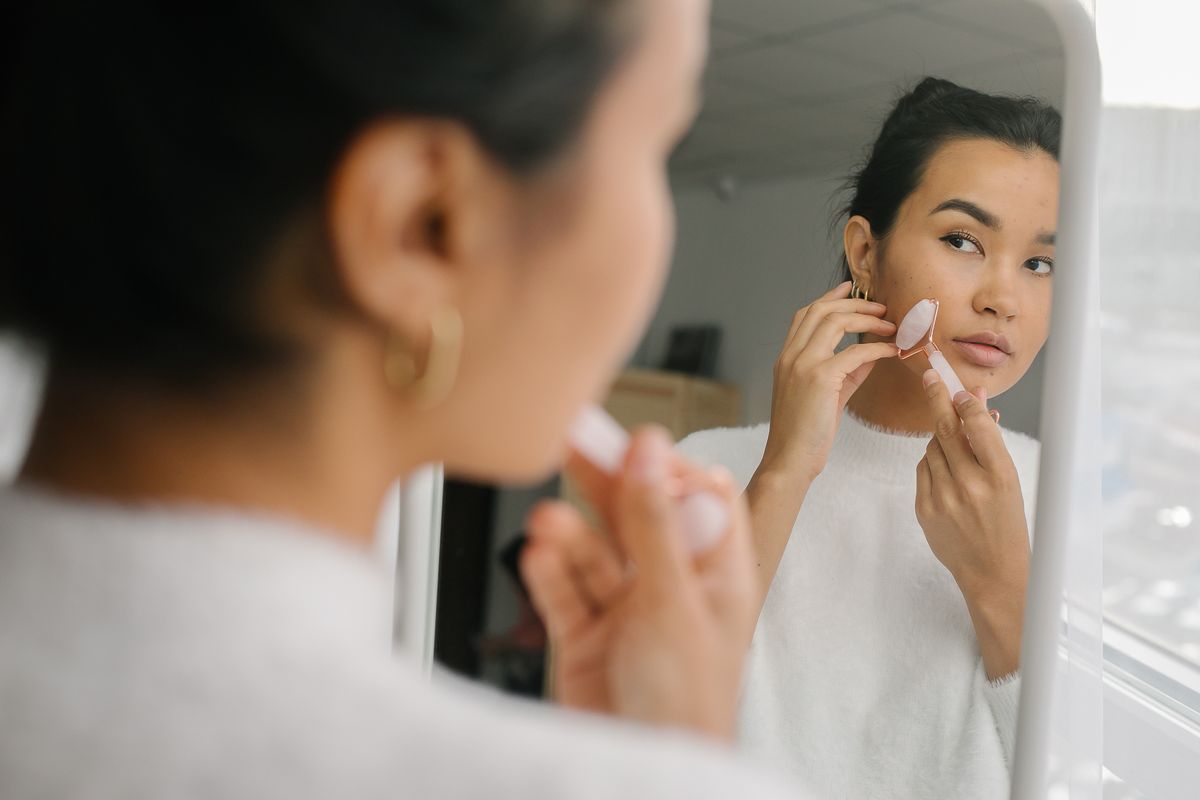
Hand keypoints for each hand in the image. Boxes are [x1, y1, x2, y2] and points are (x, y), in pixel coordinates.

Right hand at [520, 427, 756, 739]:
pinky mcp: (586, 636)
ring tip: (546, 523)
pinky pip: (565, 590)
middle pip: (638, 515)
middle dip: (606, 482)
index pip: (697, 499)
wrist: (638, 774)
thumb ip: (654, 523)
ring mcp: (627, 611)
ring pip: (595, 552)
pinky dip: (550, 573)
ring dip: (570, 535)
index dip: (667, 468)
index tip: (633, 442)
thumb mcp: (672, 600)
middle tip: (571, 441)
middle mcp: (672, 587)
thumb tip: (649, 453)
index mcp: (716, 574)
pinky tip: (538, 557)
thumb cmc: (684, 705)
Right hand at [759, 280, 897, 483]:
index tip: (851, 289)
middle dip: (854, 303)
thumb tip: (872, 352)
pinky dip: (877, 348)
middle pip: (821, 310)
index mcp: (786, 358)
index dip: (829, 297)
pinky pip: (856, 352)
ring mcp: (803, 364)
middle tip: (880, 307)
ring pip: (835, 321)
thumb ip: (845, 371)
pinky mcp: (820, 378)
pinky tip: (891, 351)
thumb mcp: (825, 395)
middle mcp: (791, 356)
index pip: (805, 314)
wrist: (789, 459)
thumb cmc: (805, 433)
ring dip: (867, 319)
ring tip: (889, 324)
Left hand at [915, 369, 1029, 677]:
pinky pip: (923, 469)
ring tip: (958, 451)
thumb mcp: (1010, 480)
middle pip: (946, 429)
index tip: (956, 385)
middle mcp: (970, 485)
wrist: (991, 571)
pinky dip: (932, 462)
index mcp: (1001, 476)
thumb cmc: (1006, 523)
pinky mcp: (924, 508)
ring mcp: (944, 497)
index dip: (964, 401)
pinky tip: (947, 472)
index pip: (977, 425)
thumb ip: (990, 440)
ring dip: (941, 439)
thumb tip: (976, 399)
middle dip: (937, 399)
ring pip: (932, 447)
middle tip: (929, 375)